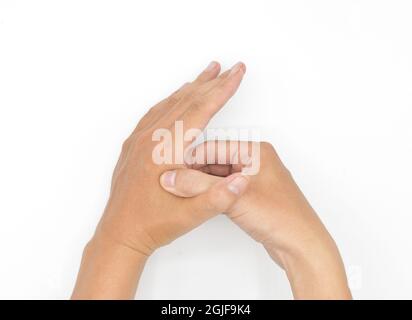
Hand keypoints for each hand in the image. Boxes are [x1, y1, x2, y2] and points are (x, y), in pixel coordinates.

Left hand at [72, 61, 250, 298]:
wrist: (119, 234)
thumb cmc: (151, 225)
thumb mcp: (190, 216)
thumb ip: (218, 198)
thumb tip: (243, 179)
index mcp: (164, 150)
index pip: (200, 110)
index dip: (223, 90)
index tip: (238, 73)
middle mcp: (149, 139)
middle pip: (186, 101)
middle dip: (212, 82)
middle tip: (230, 67)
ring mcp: (139, 140)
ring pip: (170, 103)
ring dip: (192, 87)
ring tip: (208, 74)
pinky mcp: (134, 146)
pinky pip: (155, 113)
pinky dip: (172, 100)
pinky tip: (177, 97)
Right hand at [159, 141, 351, 298]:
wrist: (302, 246)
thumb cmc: (280, 217)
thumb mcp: (233, 198)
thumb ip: (198, 186)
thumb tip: (171, 178)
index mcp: (255, 151)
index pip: (213, 147)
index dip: (190, 158)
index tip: (170, 169)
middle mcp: (256, 161)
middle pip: (216, 161)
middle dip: (195, 173)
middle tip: (173, 183)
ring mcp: (255, 180)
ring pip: (220, 177)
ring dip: (203, 185)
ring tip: (182, 193)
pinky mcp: (253, 196)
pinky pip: (227, 190)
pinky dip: (213, 195)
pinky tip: (200, 202)